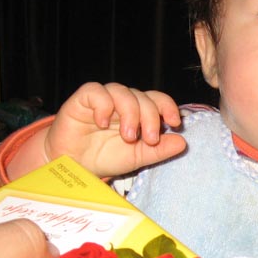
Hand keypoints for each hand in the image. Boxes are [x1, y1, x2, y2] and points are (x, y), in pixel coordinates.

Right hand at [46, 82, 185, 176]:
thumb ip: (159, 150)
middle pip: (144, 98)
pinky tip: (102, 123)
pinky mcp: (84, 98)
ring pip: (123, 92)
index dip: (168, 107)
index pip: (158, 100)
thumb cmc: (106, 157)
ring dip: (130, 113)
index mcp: (139, 112)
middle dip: (151, 118)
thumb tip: (183, 142)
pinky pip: (97, 92)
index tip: (175, 123)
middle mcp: (124, 102)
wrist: (75, 165)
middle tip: (148, 139)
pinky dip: (103, 106)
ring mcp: (105, 99)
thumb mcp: (137, 157)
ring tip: (128, 136)